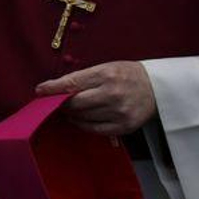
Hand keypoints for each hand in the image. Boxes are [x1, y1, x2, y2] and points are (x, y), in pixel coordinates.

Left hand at [35, 61, 156, 135]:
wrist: (159, 88)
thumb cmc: (128, 75)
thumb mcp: (107, 67)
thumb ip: (83, 77)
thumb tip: (56, 88)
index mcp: (107, 74)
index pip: (72, 83)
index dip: (53, 88)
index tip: (40, 90)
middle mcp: (112, 94)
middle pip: (75, 103)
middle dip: (62, 103)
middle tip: (56, 102)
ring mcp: (119, 112)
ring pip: (83, 118)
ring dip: (72, 114)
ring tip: (69, 110)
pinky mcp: (124, 127)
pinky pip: (94, 130)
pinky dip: (83, 125)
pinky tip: (80, 119)